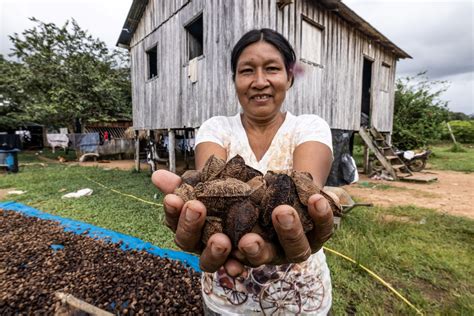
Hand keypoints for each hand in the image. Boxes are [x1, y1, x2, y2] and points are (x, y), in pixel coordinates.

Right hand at [151, 170, 232, 271]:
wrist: (255, 207)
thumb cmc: (225, 196)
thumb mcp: (210, 184)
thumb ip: (187, 182)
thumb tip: (157, 175)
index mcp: (187, 223)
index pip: (173, 218)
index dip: (172, 210)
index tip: (173, 198)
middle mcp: (198, 243)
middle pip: (186, 241)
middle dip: (190, 225)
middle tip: (196, 207)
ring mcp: (217, 256)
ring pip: (208, 261)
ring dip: (213, 252)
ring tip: (221, 240)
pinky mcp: (240, 262)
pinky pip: (234, 269)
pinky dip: (235, 268)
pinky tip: (238, 266)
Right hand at [152, 170, 334, 274]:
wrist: (285, 197)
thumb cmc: (242, 197)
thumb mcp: (217, 188)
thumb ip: (190, 184)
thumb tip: (157, 177)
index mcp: (217, 241)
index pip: (191, 242)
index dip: (186, 225)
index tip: (187, 202)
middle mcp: (244, 253)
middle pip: (221, 260)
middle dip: (216, 247)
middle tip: (218, 231)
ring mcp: (278, 250)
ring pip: (273, 255)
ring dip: (277, 236)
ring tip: (278, 212)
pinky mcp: (310, 238)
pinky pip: (319, 232)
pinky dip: (320, 216)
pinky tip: (316, 197)